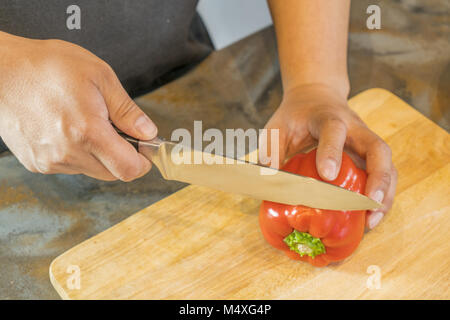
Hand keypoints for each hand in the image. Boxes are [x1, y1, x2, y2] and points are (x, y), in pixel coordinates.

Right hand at [0, 32, 156, 180]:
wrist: (1, 70)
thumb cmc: (48, 67)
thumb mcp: (100, 77)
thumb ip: (127, 110)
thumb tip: (147, 132)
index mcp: (88, 133)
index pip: (128, 169)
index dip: (142, 162)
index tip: (144, 149)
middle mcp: (68, 154)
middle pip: (112, 173)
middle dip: (122, 156)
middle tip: (116, 130)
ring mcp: (50, 161)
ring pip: (91, 169)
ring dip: (99, 154)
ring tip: (86, 123)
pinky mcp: (36, 163)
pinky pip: (70, 166)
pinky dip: (78, 153)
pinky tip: (68, 129)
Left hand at [259, 84, 396, 228]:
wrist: (315, 97)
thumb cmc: (295, 116)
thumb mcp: (277, 127)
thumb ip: (272, 150)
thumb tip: (272, 183)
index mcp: (327, 117)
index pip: (334, 130)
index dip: (332, 152)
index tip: (327, 176)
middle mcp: (355, 128)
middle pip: (378, 148)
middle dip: (377, 178)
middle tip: (368, 204)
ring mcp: (366, 142)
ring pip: (388, 165)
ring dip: (385, 194)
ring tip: (372, 221)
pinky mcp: (369, 156)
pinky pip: (384, 175)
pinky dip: (382, 197)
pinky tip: (370, 218)